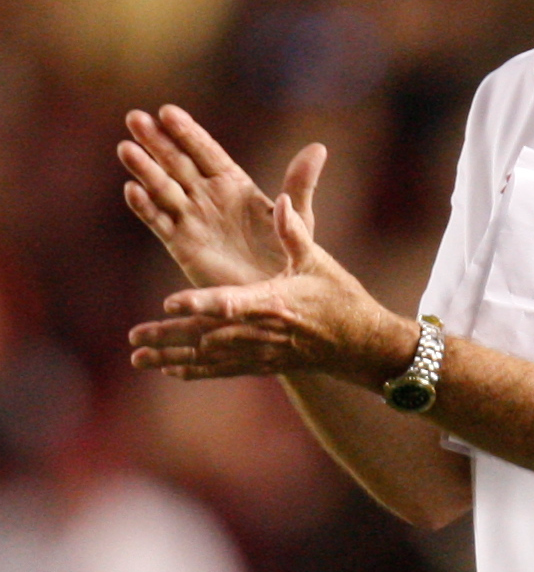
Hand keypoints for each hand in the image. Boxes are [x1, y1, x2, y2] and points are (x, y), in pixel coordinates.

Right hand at [118, 104, 326, 287]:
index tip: (167, 111)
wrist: (276, 295)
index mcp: (234, 183)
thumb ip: (301, 183)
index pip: (205, 151)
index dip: (187, 132)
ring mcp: (192, 219)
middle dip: (156, 141)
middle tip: (134, 118)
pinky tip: (132, 190)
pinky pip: (160, 223)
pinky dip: (145, 207)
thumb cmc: (290, 256)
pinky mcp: (182, 245)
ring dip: (144, 169)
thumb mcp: (299, 218)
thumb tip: (318, 147)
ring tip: (126, 148)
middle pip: (177, 163)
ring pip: (163, 188)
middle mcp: (208, 196)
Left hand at [129, 192, 416, 386]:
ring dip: (173, 357)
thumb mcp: (318, 260)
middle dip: (171, 335)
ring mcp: (260, 352)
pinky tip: (170, 371)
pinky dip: (196, 371)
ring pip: (210, 358)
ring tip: (139, 357)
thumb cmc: (339, 296)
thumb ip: (295, 232)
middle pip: (209, 335)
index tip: (170, 301)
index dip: (200, 302)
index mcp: (274, 302)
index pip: (232, 302)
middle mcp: (262, 332)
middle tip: (135, 337)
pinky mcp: (262, 364)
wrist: (360, 344)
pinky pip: (223, 370)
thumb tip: (280, 200)